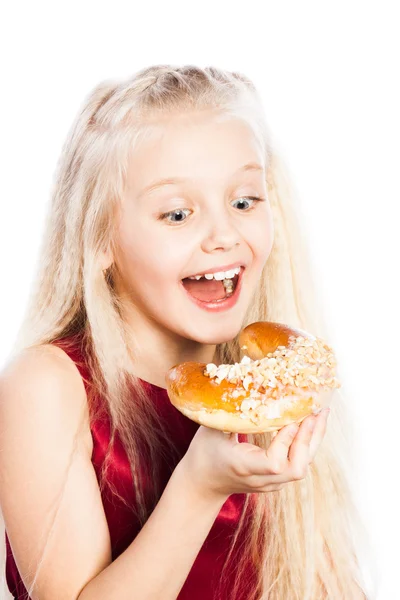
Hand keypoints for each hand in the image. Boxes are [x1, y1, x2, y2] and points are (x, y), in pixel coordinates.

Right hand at [177, 408, 329, 500]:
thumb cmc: (204, 453)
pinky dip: (306, 444)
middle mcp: (261, 479)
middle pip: (296, 468)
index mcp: (244, 467)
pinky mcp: (276, 480)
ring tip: (319, 415)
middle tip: (315, 411)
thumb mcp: (211, 429)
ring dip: (313, 440)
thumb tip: (247, 379)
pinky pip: (298, 464)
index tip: (291, 417)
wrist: (202, 484)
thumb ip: (230, 410)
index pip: (275, 463)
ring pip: (302, 467)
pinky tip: (309, 425)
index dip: (286, 441)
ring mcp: (271, 483)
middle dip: (309, 438)